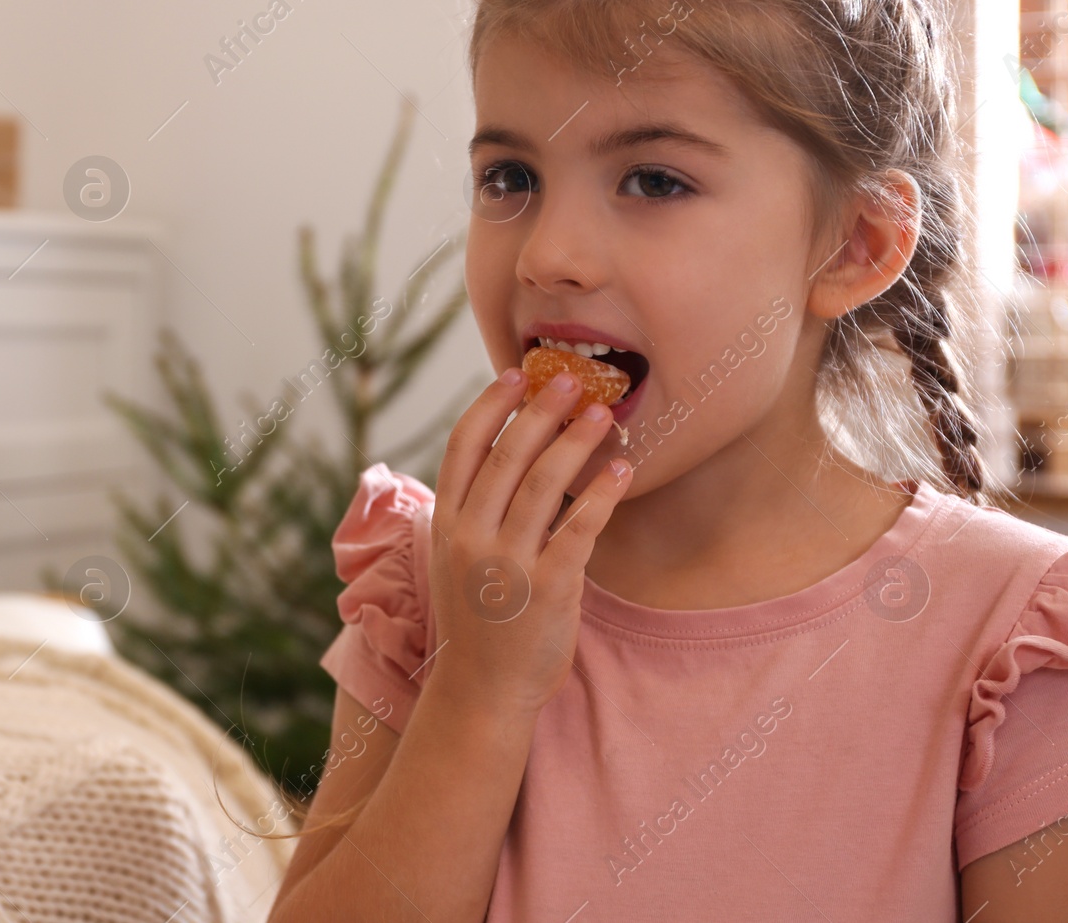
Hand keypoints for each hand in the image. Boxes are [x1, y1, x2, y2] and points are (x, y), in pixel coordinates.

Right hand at [425, 368, 632, 717]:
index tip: (516, 376)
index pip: (462, 448)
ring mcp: (508, 564)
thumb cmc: (477, 620)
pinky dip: (602, 494)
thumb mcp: (455, 560)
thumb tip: (500, 455)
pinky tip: (622, 469)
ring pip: (544, 484)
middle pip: (506, 457)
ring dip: (576, 442)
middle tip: (571, 382)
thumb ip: (471, 512)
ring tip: (602, 414)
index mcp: (446, 525)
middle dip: (540, 412)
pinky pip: (580, 528)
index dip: (490, 407)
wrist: (482, 691)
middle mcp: (471, 538)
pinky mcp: (549, 588)